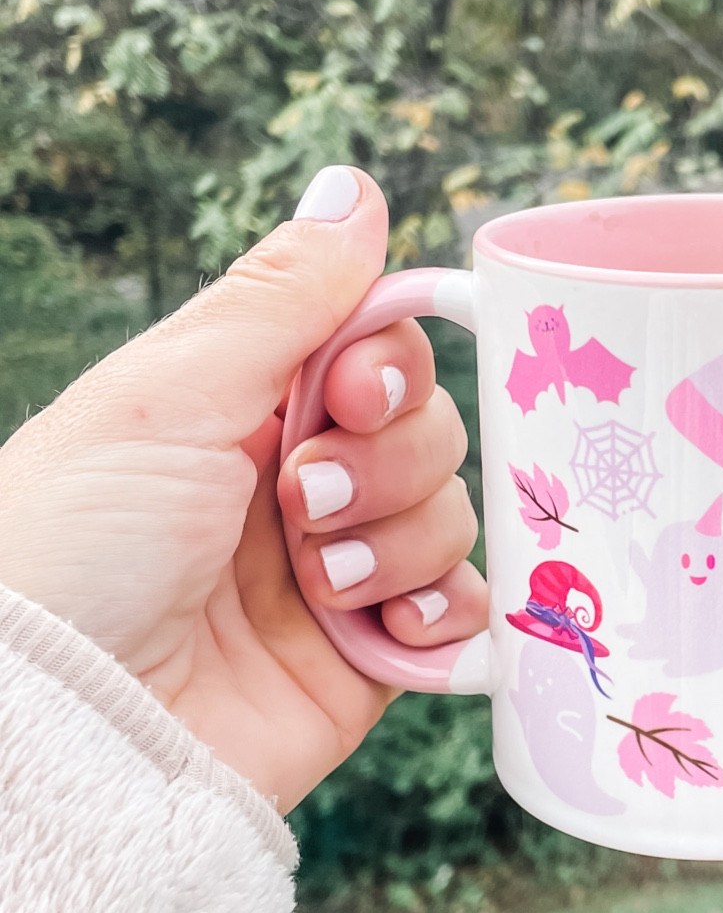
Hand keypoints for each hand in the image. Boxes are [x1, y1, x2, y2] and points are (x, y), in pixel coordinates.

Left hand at [0, 167, 487, 812]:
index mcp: (242, 407)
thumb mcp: (168, 393)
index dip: (388, 365)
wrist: (70, 727)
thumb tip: (356, 184)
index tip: (345, 394)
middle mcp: (297, 485)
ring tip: (319, 584)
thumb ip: (283, 295)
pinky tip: (381, 630)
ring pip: (452, 516)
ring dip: (400, 541)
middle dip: (386, 461)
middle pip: (430, 428)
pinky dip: (441, 614)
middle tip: (301, 507)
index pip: (377, 348)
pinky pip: (462, 615)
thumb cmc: (80, 545)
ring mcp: (338, 575)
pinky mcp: (366, 663)